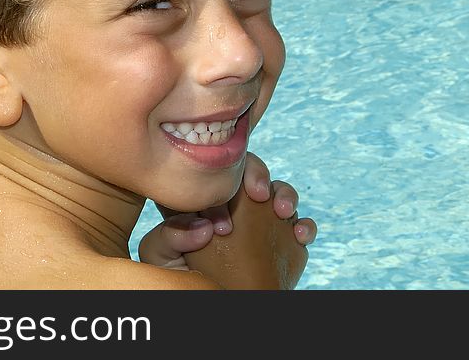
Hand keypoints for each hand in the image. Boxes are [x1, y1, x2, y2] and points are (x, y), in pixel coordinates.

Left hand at [138, 152, 315, 270]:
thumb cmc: (181, 277)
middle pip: (251, 171)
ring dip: (285, 194)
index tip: (226, 219)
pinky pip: (301, 222)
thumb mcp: (162, 257)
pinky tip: (299, 235)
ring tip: (284, 212)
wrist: (216, 298)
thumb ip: (168, 237)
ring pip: (279, 190)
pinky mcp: (284, 237)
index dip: (223, 182)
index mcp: (204, 200)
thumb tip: (204, 227)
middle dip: (258, 175)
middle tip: (259, 195)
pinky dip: (305, 224)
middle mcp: (236, 204)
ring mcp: (262, 219)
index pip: (215, 171)